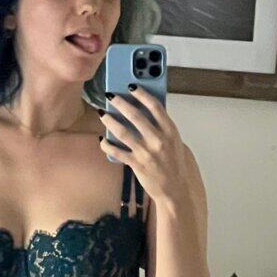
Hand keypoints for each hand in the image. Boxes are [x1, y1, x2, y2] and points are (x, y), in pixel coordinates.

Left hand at [99, 88, 190, 209]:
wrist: (174, 190)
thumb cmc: (174, 164)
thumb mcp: (175, 142)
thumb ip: (163, 128)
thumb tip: (146, 112)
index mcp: (170, 131)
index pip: (155, 106)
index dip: (142, 94)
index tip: (131, 86)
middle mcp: (158, 140)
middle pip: (136, 116)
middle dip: (120, 103)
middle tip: (110, 96)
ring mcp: (147, 152)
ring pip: (123, 132)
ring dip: (110, 121)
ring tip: (102, 114)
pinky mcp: (137, 164)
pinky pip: (117, 152)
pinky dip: (107, 145)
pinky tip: (102, 140)